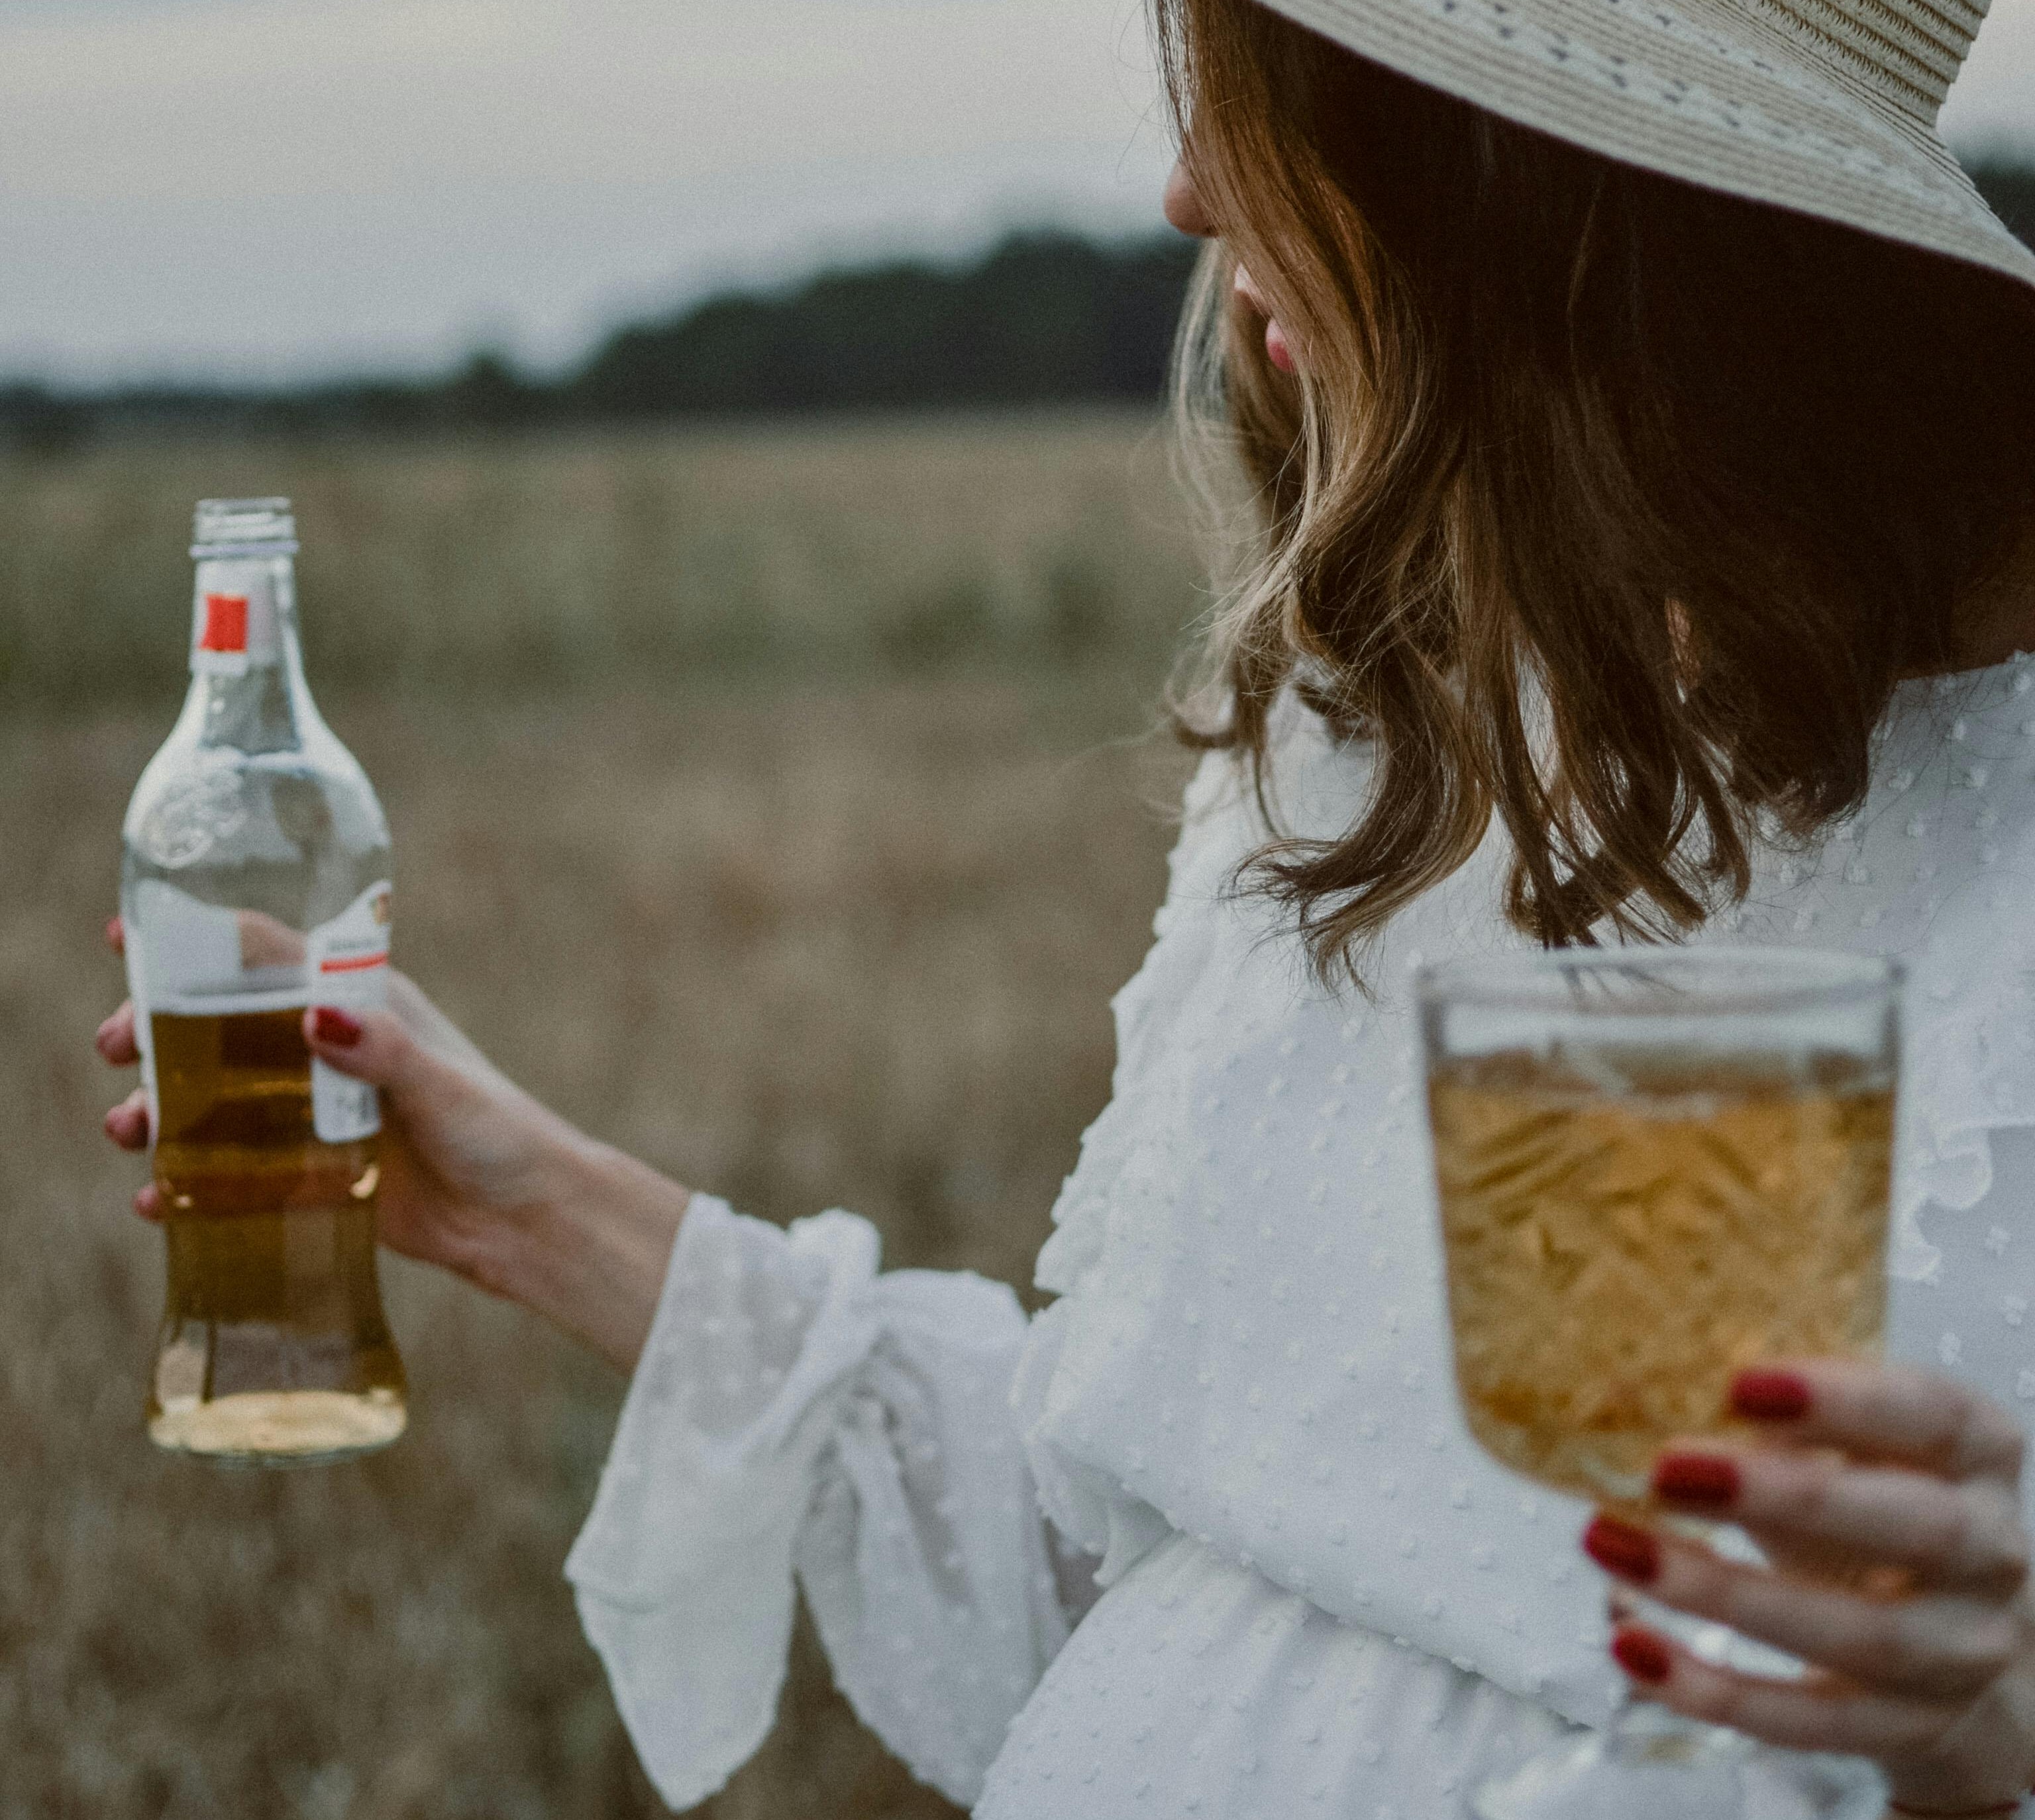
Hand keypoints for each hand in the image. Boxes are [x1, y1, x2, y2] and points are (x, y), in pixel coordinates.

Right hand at [96, 916, 687, 1370]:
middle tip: (115, 1046)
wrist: (524, 1218)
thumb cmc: (498, 1134)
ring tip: (129, 1129)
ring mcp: (313, 1113)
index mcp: (364, 1008)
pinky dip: (188, 1182)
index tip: (129, 936)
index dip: (198, 942)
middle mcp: (330, 1053)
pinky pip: (233, 1171)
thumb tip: (316, 1016)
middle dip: (159, 1029)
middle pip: (223, 1025)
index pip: (270, 957)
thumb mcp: (441, 1084)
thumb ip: (383, 1052)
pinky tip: (155, 1201)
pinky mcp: (310, 1173)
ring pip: (215, 1098)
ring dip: (161, 1107)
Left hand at [1581, 1360, 2034, 1812]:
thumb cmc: (1876, 1513)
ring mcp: (1957, 1653)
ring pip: (1857, 1633)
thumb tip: (1648, 1389)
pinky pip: (1811, 1722)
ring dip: (1721, 1591)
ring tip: (1612, 1544)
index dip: (1844, 1400)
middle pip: (1914, 1527)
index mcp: (1978, 1457)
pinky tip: (1632, 1646)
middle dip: (1789, 1496)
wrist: (1961, 1649)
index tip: (1739, 1384)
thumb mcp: (1852, 1453)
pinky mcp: (1905, 1728)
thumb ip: (1783, 1425)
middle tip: (1665, 1469)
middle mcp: (1990, 1555)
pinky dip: (1716, 1690)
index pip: (1934, 1417)